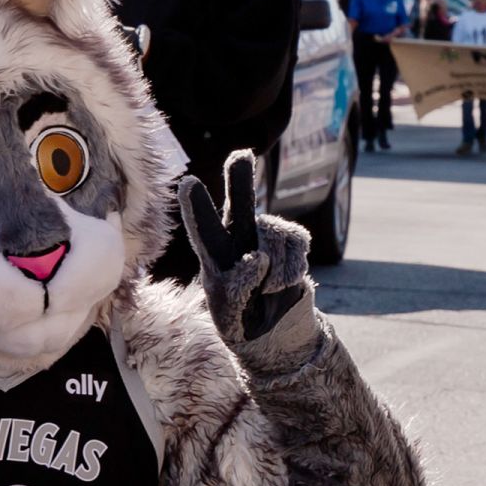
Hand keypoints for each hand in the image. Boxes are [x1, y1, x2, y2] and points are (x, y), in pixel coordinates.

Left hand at [178, 152, 318, 371]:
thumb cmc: (242, 321)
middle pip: (241, 203)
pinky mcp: (291, 239)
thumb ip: (239, 286)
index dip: (196, 207)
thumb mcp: (231, 312)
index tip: (188, 183)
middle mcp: (238, 236)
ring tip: (268, 291)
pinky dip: (293, 270)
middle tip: (240, 156)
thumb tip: (258, 257)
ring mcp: (266, 235)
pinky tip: (284, 284)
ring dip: (277, 271)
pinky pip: (297, 245)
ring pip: (275, 238)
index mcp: (213, 254)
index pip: (203, 229)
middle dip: (240, 179)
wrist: (274, 329)